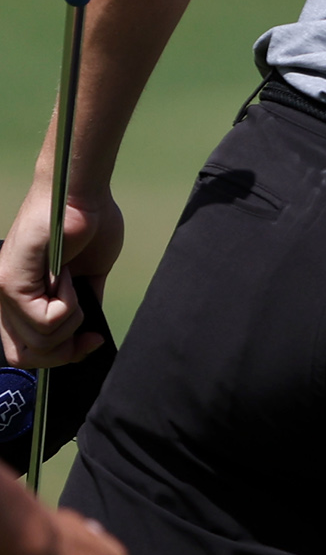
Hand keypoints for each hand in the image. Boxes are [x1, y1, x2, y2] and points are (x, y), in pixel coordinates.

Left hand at [0, 172, 118, 371]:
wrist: (81, 197)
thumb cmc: (86, 226)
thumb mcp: (88, 279)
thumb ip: (81, 305)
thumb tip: (87, 332)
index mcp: (18, 301)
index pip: (23, 352)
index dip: (59, 357)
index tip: (89, 342)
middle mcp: (2, 300)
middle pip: (25, 356)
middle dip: (64, 351)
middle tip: (87, 335)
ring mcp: (3, 292)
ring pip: (40, 340)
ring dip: (71, 319)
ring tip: (75, 284)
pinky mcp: (11, 283)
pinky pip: (46, 319)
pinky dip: (70, 303)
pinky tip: (70, 276)